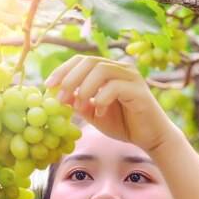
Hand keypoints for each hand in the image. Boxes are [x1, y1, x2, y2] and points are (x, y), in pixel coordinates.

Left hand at [45, 55, 171, 151]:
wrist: (150, 138)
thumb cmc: (123, 124)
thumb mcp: (93, 113)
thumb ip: (78, 102)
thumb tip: (57, 95)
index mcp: (109, 70)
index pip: (82, 60)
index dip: (63, 70)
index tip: (48, 85)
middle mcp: (120, 68)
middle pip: (89, 61)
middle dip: (69, 78)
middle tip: (59, 97)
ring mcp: (131, 77)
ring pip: (101, 70)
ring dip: (84, 88)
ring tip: (79, 106)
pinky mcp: (139, 91)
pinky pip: (115, 87)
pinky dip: (101, 99)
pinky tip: (99, 112)